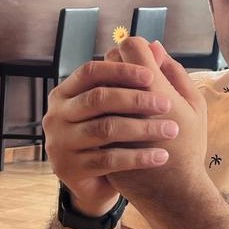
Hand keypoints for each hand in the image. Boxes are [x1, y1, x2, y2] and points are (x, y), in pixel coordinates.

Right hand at [42, 52, 179, 216]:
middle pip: (98, 98)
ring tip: (172, 130)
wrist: (98, 183)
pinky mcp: (69, 169)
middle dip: (136, 99)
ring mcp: (59, 142)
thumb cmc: (114, 137)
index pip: (90, 72)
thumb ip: (137, 78)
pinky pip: (109, 159)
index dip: (120, 71)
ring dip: (143, 128)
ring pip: (105, 129)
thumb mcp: (122, 107)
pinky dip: (138, 157)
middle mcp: (56, 114)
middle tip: (168, 104)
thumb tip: (158, 46)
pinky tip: (161, 156)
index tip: (151, 76)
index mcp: (66, 92)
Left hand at [107, 37, 208, 211]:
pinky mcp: (93, 140)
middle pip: (111, 64)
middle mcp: (127, 104)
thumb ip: (174, 73)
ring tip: (126, 90)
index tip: (145, 54)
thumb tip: (155, 46)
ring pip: (96, 85)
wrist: (170, 190)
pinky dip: (101, 102)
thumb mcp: (194, 106)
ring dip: (110, 81)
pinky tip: (115, 108)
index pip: (133, 49)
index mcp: (156, 92)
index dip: (137, 48)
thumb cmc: (188, 145)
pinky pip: (90, 110)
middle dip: (122, 64)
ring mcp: (105, 123)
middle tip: (136, 72)